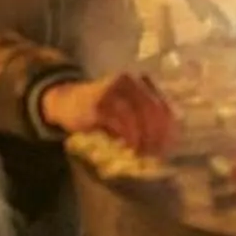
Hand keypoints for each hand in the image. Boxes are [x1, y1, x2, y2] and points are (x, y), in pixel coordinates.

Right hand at [38, 71, 177, 153]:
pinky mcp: (99, 103)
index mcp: (141, 81)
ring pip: (137, 116)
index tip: (169, 146)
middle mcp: (129, 81)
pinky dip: (128, 137)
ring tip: (142, 152)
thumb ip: (145, 116)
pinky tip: (129, 147)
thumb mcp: (127, 107)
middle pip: (153, 111)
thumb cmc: (102, 107)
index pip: (163, 104)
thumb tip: (166, 140)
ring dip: (143, 138)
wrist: (66, 100)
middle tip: (157, 154)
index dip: (169, 127)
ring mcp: (113, 90)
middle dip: (157, 135)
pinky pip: (120, 122)